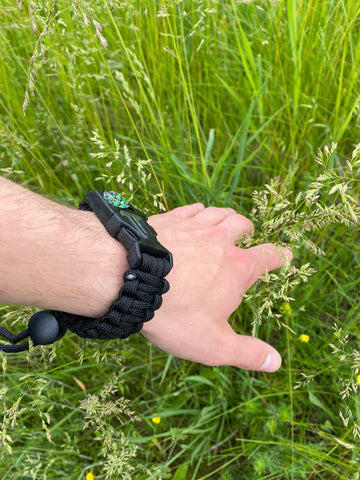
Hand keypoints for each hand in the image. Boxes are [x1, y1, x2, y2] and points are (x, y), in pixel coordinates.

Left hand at [141, 203, 292, 371]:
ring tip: (228, 218)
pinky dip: (198, 209)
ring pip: (217, 212)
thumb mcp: (213, 344)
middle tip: (249, 233)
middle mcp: (219, 241)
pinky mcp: (168, 220)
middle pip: (241, 225)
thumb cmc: (175, 313)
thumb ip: (247, 353)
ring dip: (226, 215)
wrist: (130, 277)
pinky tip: (196, 211)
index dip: (280, 256)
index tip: (286, 254)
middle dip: (248, 229)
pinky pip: (190, 209)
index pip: (267, 257)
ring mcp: (193, 226)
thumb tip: (276, 362)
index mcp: (237, 268)